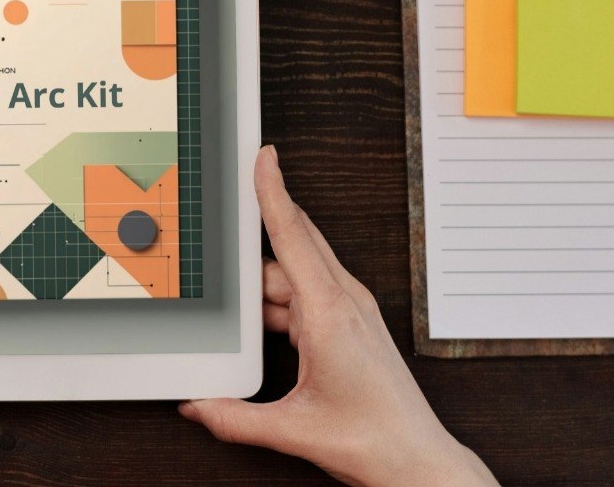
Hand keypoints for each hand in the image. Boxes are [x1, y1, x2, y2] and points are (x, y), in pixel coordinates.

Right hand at [179, 146, 496, 486]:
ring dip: (263, 283)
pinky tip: (258, 321)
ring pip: (294, 274)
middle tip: (225, 211)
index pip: (294, 236)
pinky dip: (277, 301)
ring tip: (231, 296)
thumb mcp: (293, 430)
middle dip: (258, 227)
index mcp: (330, 314)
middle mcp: (342, 302)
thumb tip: (196, 406)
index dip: (273, 192)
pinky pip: (304, 295)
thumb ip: (236, 417)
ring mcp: (349, 311)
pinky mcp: (349, 324)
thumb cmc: (374, 439)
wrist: (417, 461)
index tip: (264, 157)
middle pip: (293, 244)